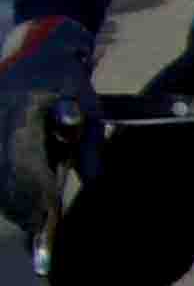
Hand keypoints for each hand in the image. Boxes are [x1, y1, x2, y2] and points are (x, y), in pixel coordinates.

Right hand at [0, 15, 97, 239]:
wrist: (36, 48)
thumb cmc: (68, 80)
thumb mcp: (88, 107)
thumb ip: (90, 145)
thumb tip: (93, 182)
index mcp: (26, 113)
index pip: (26, 162)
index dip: (35, 194)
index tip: (46, 220)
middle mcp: (2, 119)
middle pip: (5, 174)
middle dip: (21, 207)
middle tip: (38, 238)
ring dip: (11, 201)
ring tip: (31, 230)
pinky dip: (6, 188)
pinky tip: (21, 209)